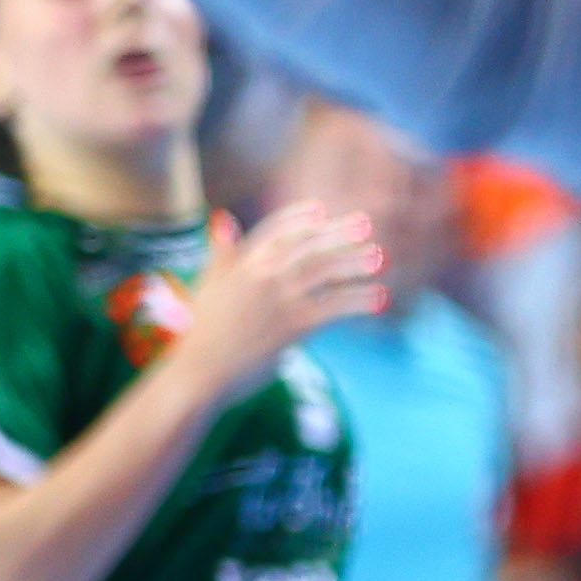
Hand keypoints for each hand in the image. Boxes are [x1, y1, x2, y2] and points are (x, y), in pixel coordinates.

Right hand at [165, 202, 386, 397]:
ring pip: (325, 271)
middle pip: (308, 246)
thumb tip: (224, 218)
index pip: (275, 230)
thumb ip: (221, 252)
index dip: (299, 218)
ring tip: (379, 259)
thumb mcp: (207, 284)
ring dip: (355, 263)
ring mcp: (279, 298)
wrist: (200, 370)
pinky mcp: (294, 324)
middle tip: (366, 225)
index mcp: (240, 262)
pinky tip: (379, 298)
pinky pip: (334, 306)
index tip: (320, 210)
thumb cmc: (202, 332)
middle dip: (338, 234)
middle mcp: (261, 273)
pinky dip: (359, 301)